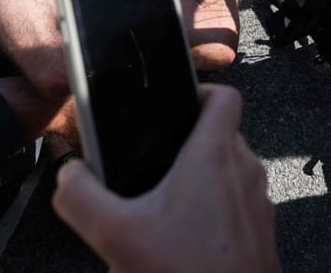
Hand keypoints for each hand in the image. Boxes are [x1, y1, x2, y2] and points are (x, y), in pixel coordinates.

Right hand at [53, 84, 280, 272]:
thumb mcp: (115, 235)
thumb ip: (80, 196)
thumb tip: (69, 175)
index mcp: (215, 156)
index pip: (224, 96)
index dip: (200, 91)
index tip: (174, 104)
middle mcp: (245, 173)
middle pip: (221, 136)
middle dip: (187, 145)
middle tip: (154, 164)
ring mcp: (258, 204)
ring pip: (230, 173)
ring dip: (200, 182)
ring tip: (164, 208)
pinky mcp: (261, 234)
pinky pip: (237, 207)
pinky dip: (213, 213)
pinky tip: (183, 240)